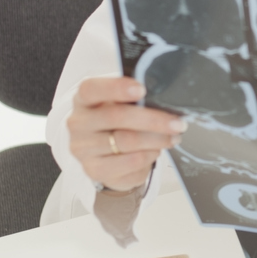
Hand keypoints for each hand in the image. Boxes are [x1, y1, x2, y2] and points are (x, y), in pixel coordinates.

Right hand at [67, 76, 185, 191]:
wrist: (108, 157)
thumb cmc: (118, 124)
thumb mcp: (122, 105)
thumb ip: (135, 99)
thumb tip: (164, 98)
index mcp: (84, 100)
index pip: (92, 89)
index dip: (116, 88)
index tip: (142, 90)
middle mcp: (79, 124)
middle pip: (116, 116)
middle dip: (153, 119)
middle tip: (177, 123)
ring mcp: (84, 149)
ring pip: (127, 141)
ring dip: (157, 139)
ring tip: (173, 137)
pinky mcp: (95, 170)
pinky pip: (131, 161)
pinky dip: (150, 155)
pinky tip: (157, 150)